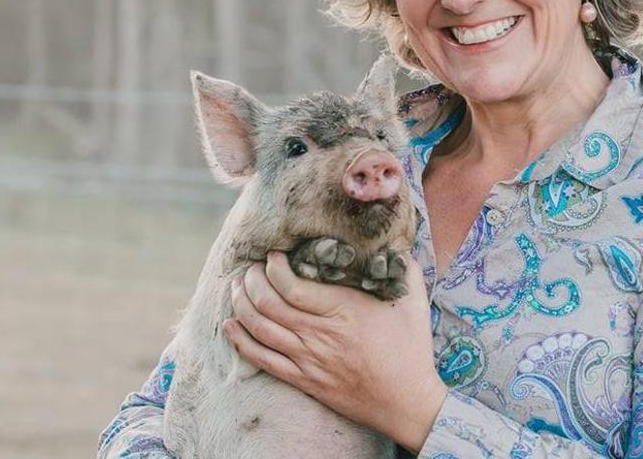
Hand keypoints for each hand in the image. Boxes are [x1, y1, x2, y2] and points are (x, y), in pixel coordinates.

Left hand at [225, 250, 446, 453]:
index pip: (292, 286)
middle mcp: (321, 335)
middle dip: (251, 281)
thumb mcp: (413, 301)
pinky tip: (230, 325)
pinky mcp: (304, 380)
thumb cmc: (411, 350)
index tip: (273, 255)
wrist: (406, 403)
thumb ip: (404, 265)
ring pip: (260, 329)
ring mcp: (309, 360)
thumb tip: (395, 239)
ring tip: (236, 288)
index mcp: (344, 310)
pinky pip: (263, 360)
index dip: (274, 268)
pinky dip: (241, 341)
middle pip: (269, 304)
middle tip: (251, 268)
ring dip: (241, 305)